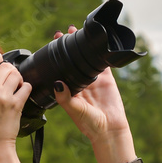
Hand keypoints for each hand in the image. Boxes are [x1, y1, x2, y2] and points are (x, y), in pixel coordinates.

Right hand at [0, 51, 31, 154]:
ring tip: (16, 86)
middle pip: (5, 66)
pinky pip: (27, 87)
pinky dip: (26, 88)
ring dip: (18, 78)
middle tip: (10, 78)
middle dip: (9, 70)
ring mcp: (3, 97)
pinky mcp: (16, 105)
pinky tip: (22, 94)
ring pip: (16, 74)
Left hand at [52, 25, 130, 142]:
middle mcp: (80, 84)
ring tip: (77, 32)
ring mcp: (94, 81)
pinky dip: (100, 54)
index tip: (51, 44)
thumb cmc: (89, 124)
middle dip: (68, 47)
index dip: (56, 57)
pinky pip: (103, 64)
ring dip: (82, 46)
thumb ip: (65, 98)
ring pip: (86, 59)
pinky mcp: (107, 80)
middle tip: (63, 33)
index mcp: (69, 90)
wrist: (110, 130)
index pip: (60, 69)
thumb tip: (57, 82)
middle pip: (72, 61)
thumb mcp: (74, 110)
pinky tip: (96, 44)